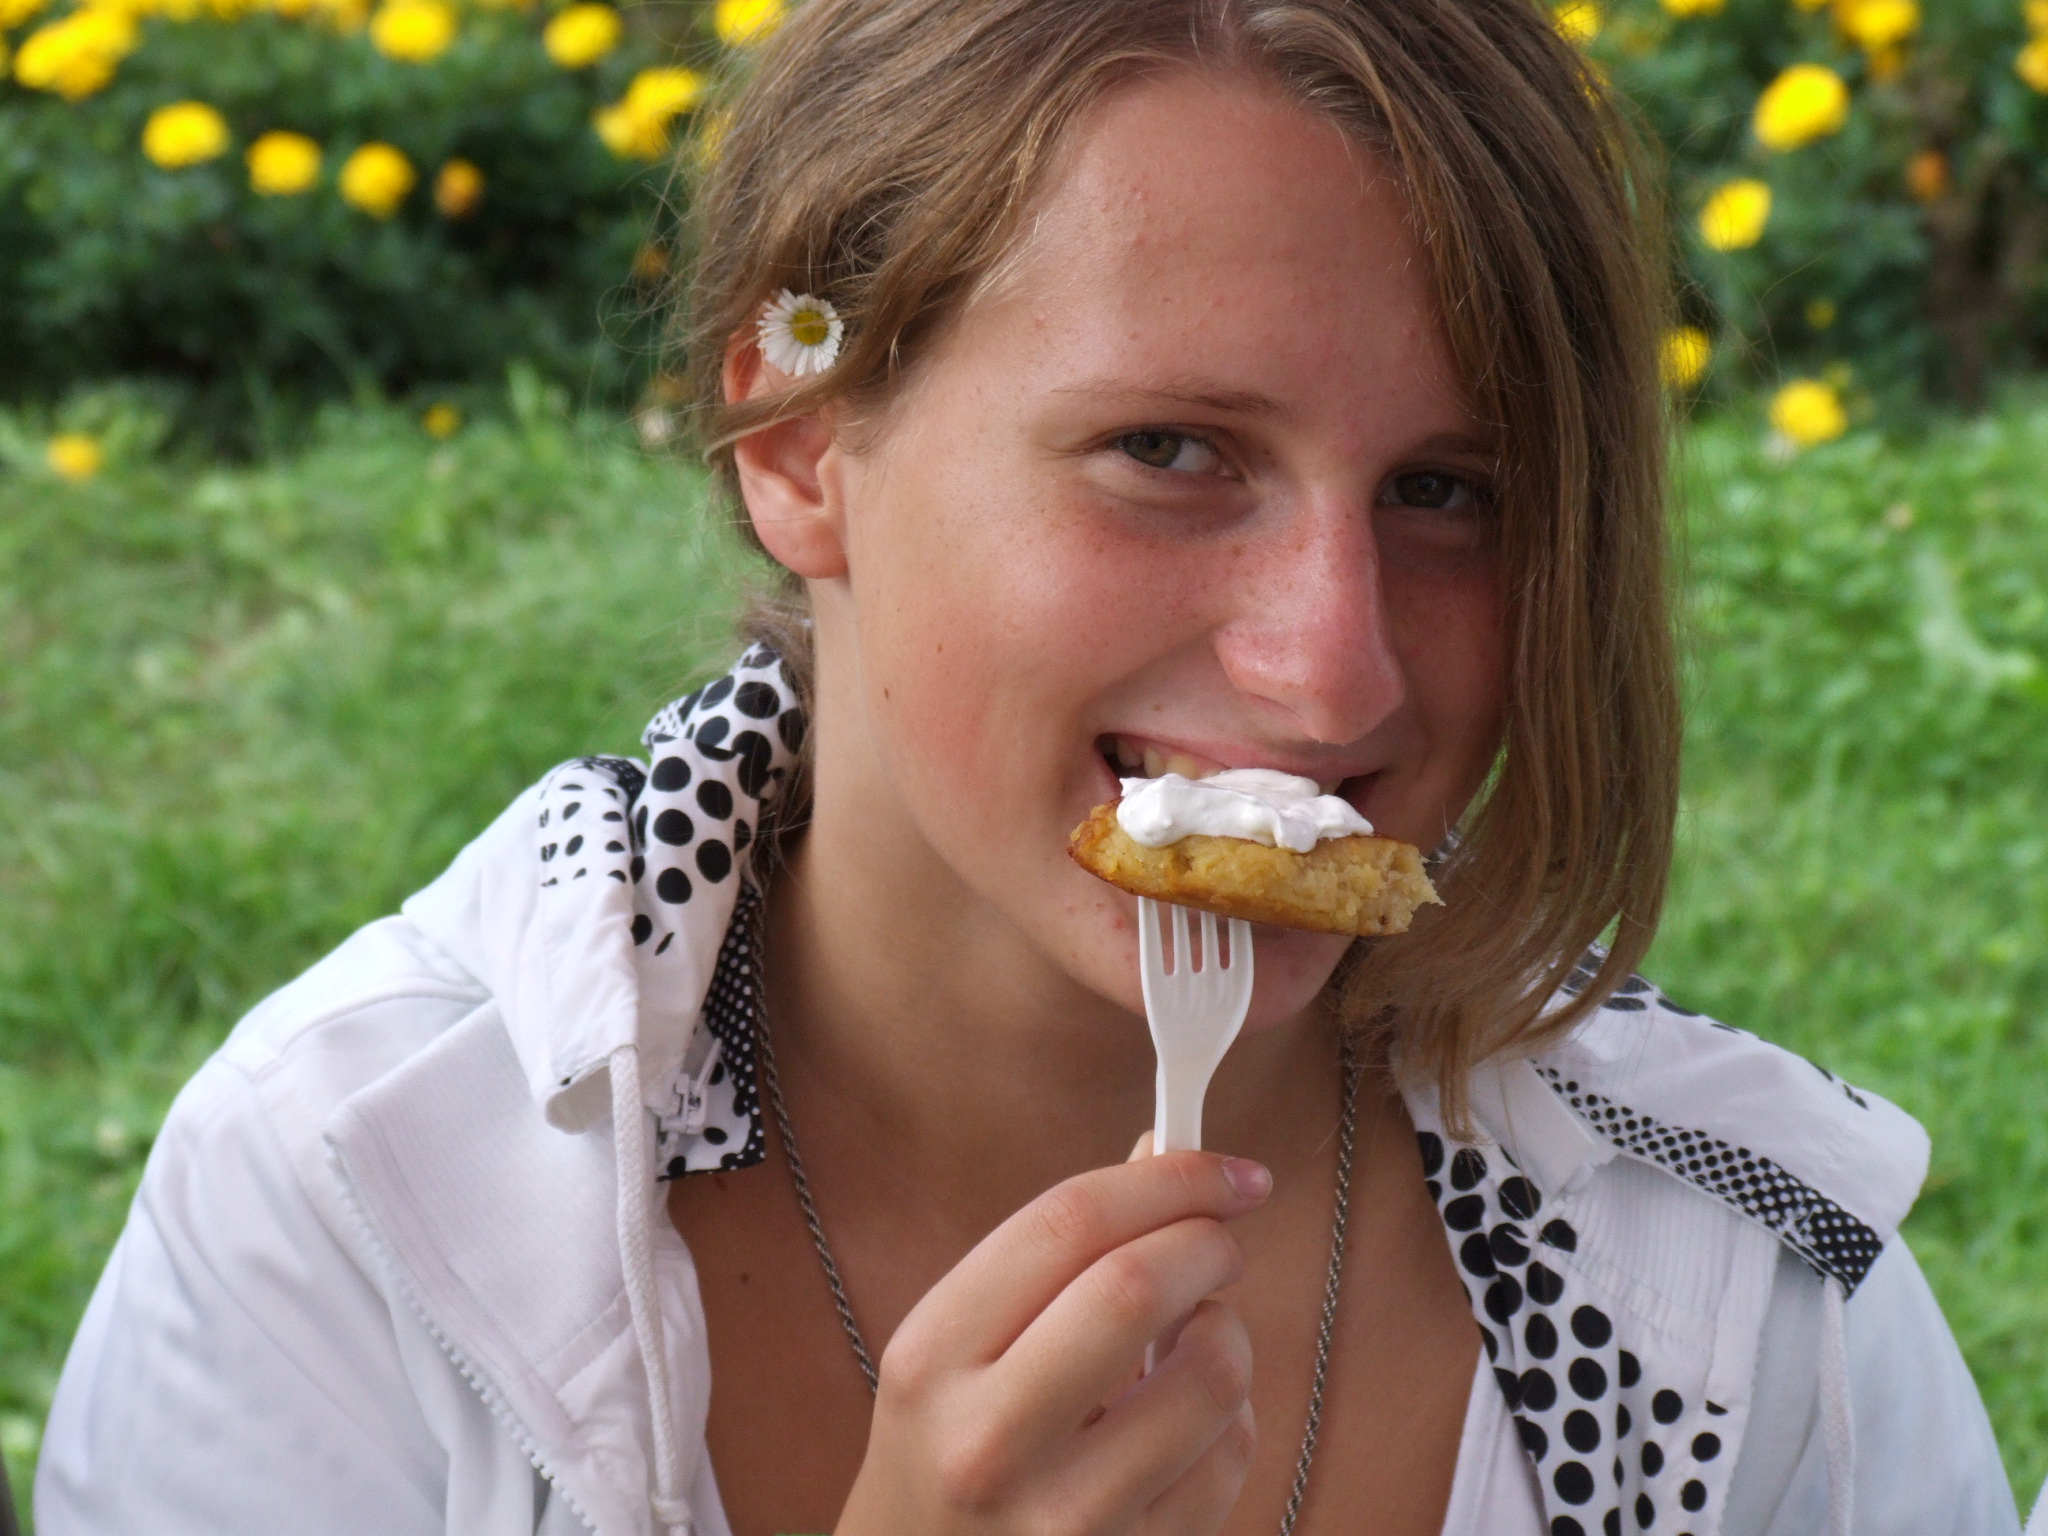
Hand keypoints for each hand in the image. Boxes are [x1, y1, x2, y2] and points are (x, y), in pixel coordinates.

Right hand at [836, 1146, 1271, 1535]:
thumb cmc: (948, 1448)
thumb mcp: (957, 1346)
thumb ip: (1056, 1252)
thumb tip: (1164, 1158)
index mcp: (933, 1356)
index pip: (1068, 1223)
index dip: (1167, 1179)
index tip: (1224, 1171)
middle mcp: (988, 1438)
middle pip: (1137, 1286)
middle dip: (1207, 1242)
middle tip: (1218, 1244)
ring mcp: (1063, 1517)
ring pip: (1209, 1375)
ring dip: (1227, 1334)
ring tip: (1193, 1342)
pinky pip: (1230, 1457)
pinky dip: (1232, 1417)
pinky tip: (1188, 1422)